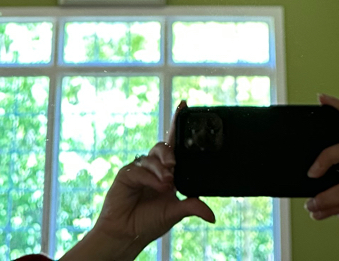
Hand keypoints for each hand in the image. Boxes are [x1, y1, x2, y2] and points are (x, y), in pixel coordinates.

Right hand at [62, 104, 214, 260]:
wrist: (127, 234)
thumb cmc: (149, 222)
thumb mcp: (175, 212)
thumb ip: (192, 207)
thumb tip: (212, 215)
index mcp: (167, 173)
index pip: (174, 144)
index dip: (177, 124)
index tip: (184, 104)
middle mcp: (154, 168)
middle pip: (163, 147)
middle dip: (170, 154)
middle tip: (174, 167)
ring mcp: (139, 169)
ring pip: (152, 157)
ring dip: (161, 169)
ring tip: (166, 183)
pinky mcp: (126, 174)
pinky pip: (139, 169)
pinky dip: (149, 177)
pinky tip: (156, 186)